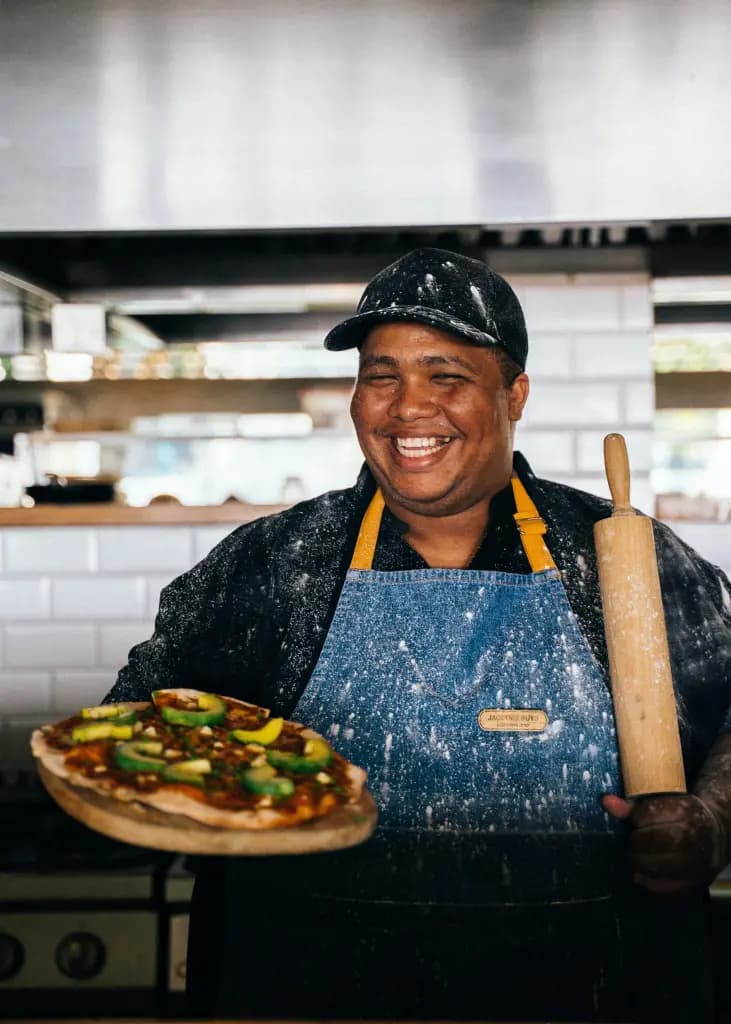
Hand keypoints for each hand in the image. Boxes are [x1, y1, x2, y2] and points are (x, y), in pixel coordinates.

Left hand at [601, 792, 724, 895]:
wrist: (713, 835)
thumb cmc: (680, 816)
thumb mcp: (661, 804)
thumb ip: (631, 806)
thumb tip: (605, 802)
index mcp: (685, 811)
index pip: (651, 814)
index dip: (637, 818)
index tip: (636, 822)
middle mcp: (693, 837)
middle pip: (653, 841)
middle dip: (635, 842)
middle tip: (631, 842)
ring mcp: (695, 863)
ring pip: (657, 866)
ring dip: (638, 862)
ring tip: (635, 856)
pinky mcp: (693, 884)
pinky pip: (664, 888)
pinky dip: (647, 883)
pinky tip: (640, 874)